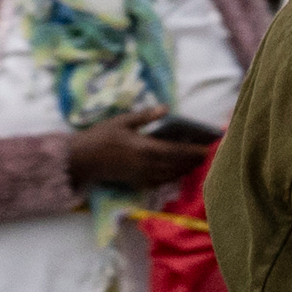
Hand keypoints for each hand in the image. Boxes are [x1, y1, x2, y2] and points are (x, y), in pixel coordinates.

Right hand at [66, 110, 205, 193]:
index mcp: (145, 148)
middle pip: (178, 165)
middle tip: (207, 154)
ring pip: (172, 175)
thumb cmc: (101, 136)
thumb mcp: (123, 121)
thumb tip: (167, 108)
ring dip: (185, 169)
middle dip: (194, 161)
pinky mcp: (137, 182)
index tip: (209, 147)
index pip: (178, 152)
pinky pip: (161, 182)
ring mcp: (142, 176)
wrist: (82, 159)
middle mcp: (147, 166)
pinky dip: (172, 176)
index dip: (195, 151)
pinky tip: (177, 170)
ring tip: (196, 161)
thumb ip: (146, 116)